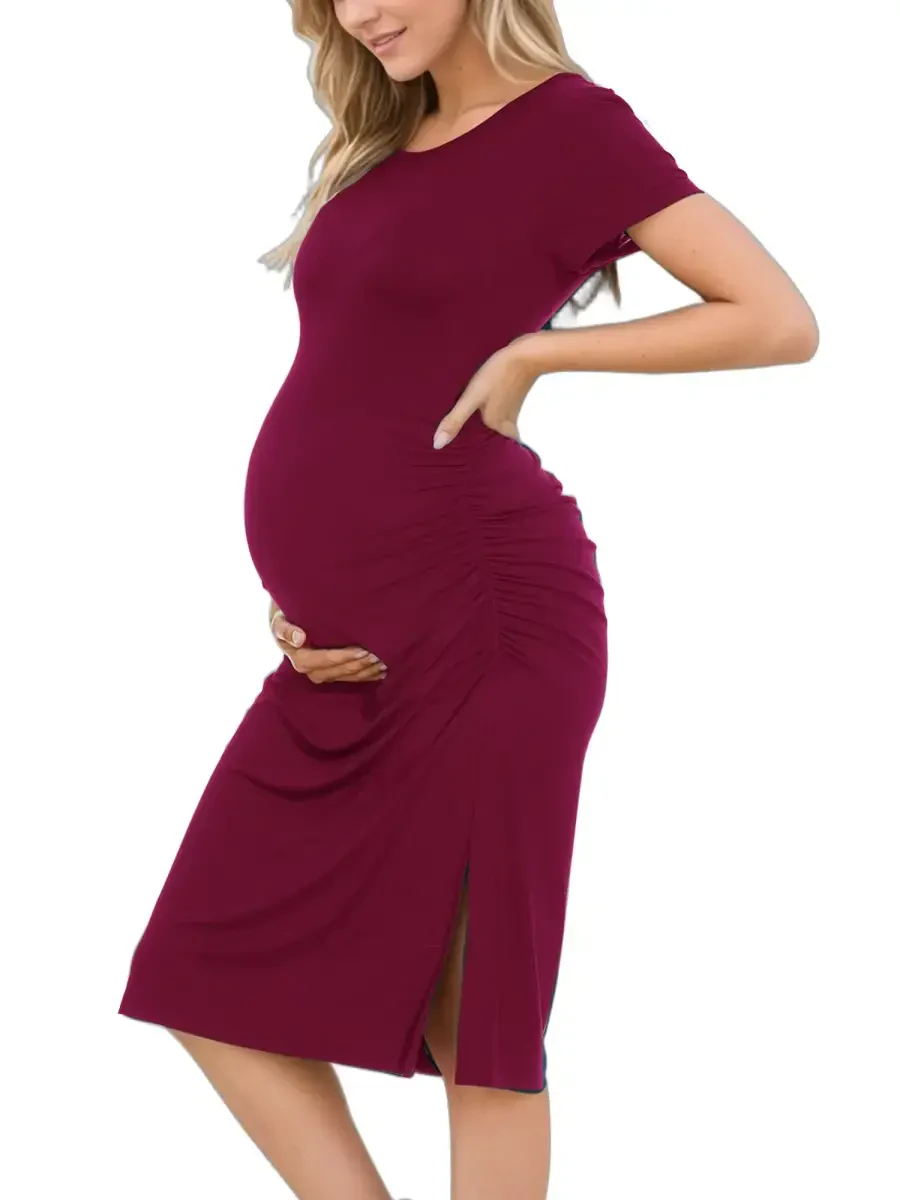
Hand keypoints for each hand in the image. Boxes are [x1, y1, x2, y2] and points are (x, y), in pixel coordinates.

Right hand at [269, 605, 386, 683]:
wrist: (287, 623)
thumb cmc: (286, 619)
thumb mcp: (280, 620)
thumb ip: (285, 629)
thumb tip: (299, 639)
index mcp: (300, 659)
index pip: (326, 660)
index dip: (345, 657)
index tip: (363, 649)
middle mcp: (311, 671)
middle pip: (340, 671)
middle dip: (360, 665)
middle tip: (379, 655)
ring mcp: (322, 674)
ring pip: (348, 677)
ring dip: (367, 672)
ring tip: (384, 663)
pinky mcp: (332, 674)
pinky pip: (351, 679)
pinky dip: (368, 676)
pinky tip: (382, 672)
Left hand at [432, 335, 541, 448]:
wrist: (527, 354)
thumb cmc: (498, 375)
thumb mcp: (472, 397)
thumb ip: (455, 420)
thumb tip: (437, 445)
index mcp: (497, 427)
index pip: (492, 451)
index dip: (482, 458)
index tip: (468, 465)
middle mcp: (506, 424)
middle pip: (496, 442)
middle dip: (485, 447)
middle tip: (467, 454)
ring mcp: (511, 411)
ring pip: (498, 429)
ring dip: (488, 433)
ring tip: (469, 436)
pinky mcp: (512, 399)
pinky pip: (500, 415)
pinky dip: (492, 418)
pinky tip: (483, 412)